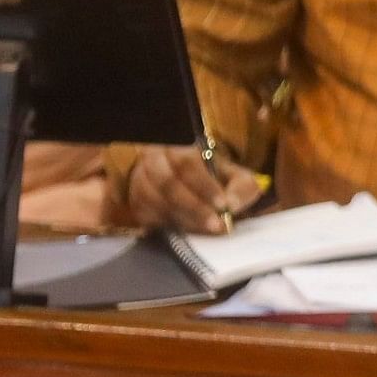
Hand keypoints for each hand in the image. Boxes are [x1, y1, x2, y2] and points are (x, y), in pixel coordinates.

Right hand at [119, 145, 267, 233]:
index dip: (205, 185)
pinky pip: (146, 216)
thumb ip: (241, 187)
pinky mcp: (135, 202)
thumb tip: (231, 205)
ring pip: (154, 201)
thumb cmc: (216, 178)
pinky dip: (167, 226)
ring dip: (183, 219)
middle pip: (168, 183)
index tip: (223, 205)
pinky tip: (187, 232)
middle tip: (216, 224)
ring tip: (205, 229)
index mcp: (179, 144)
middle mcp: (154, 158)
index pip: (187, 163)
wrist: (195, 185)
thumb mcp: (236, 176)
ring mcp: (140, 180)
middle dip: (195, 207)